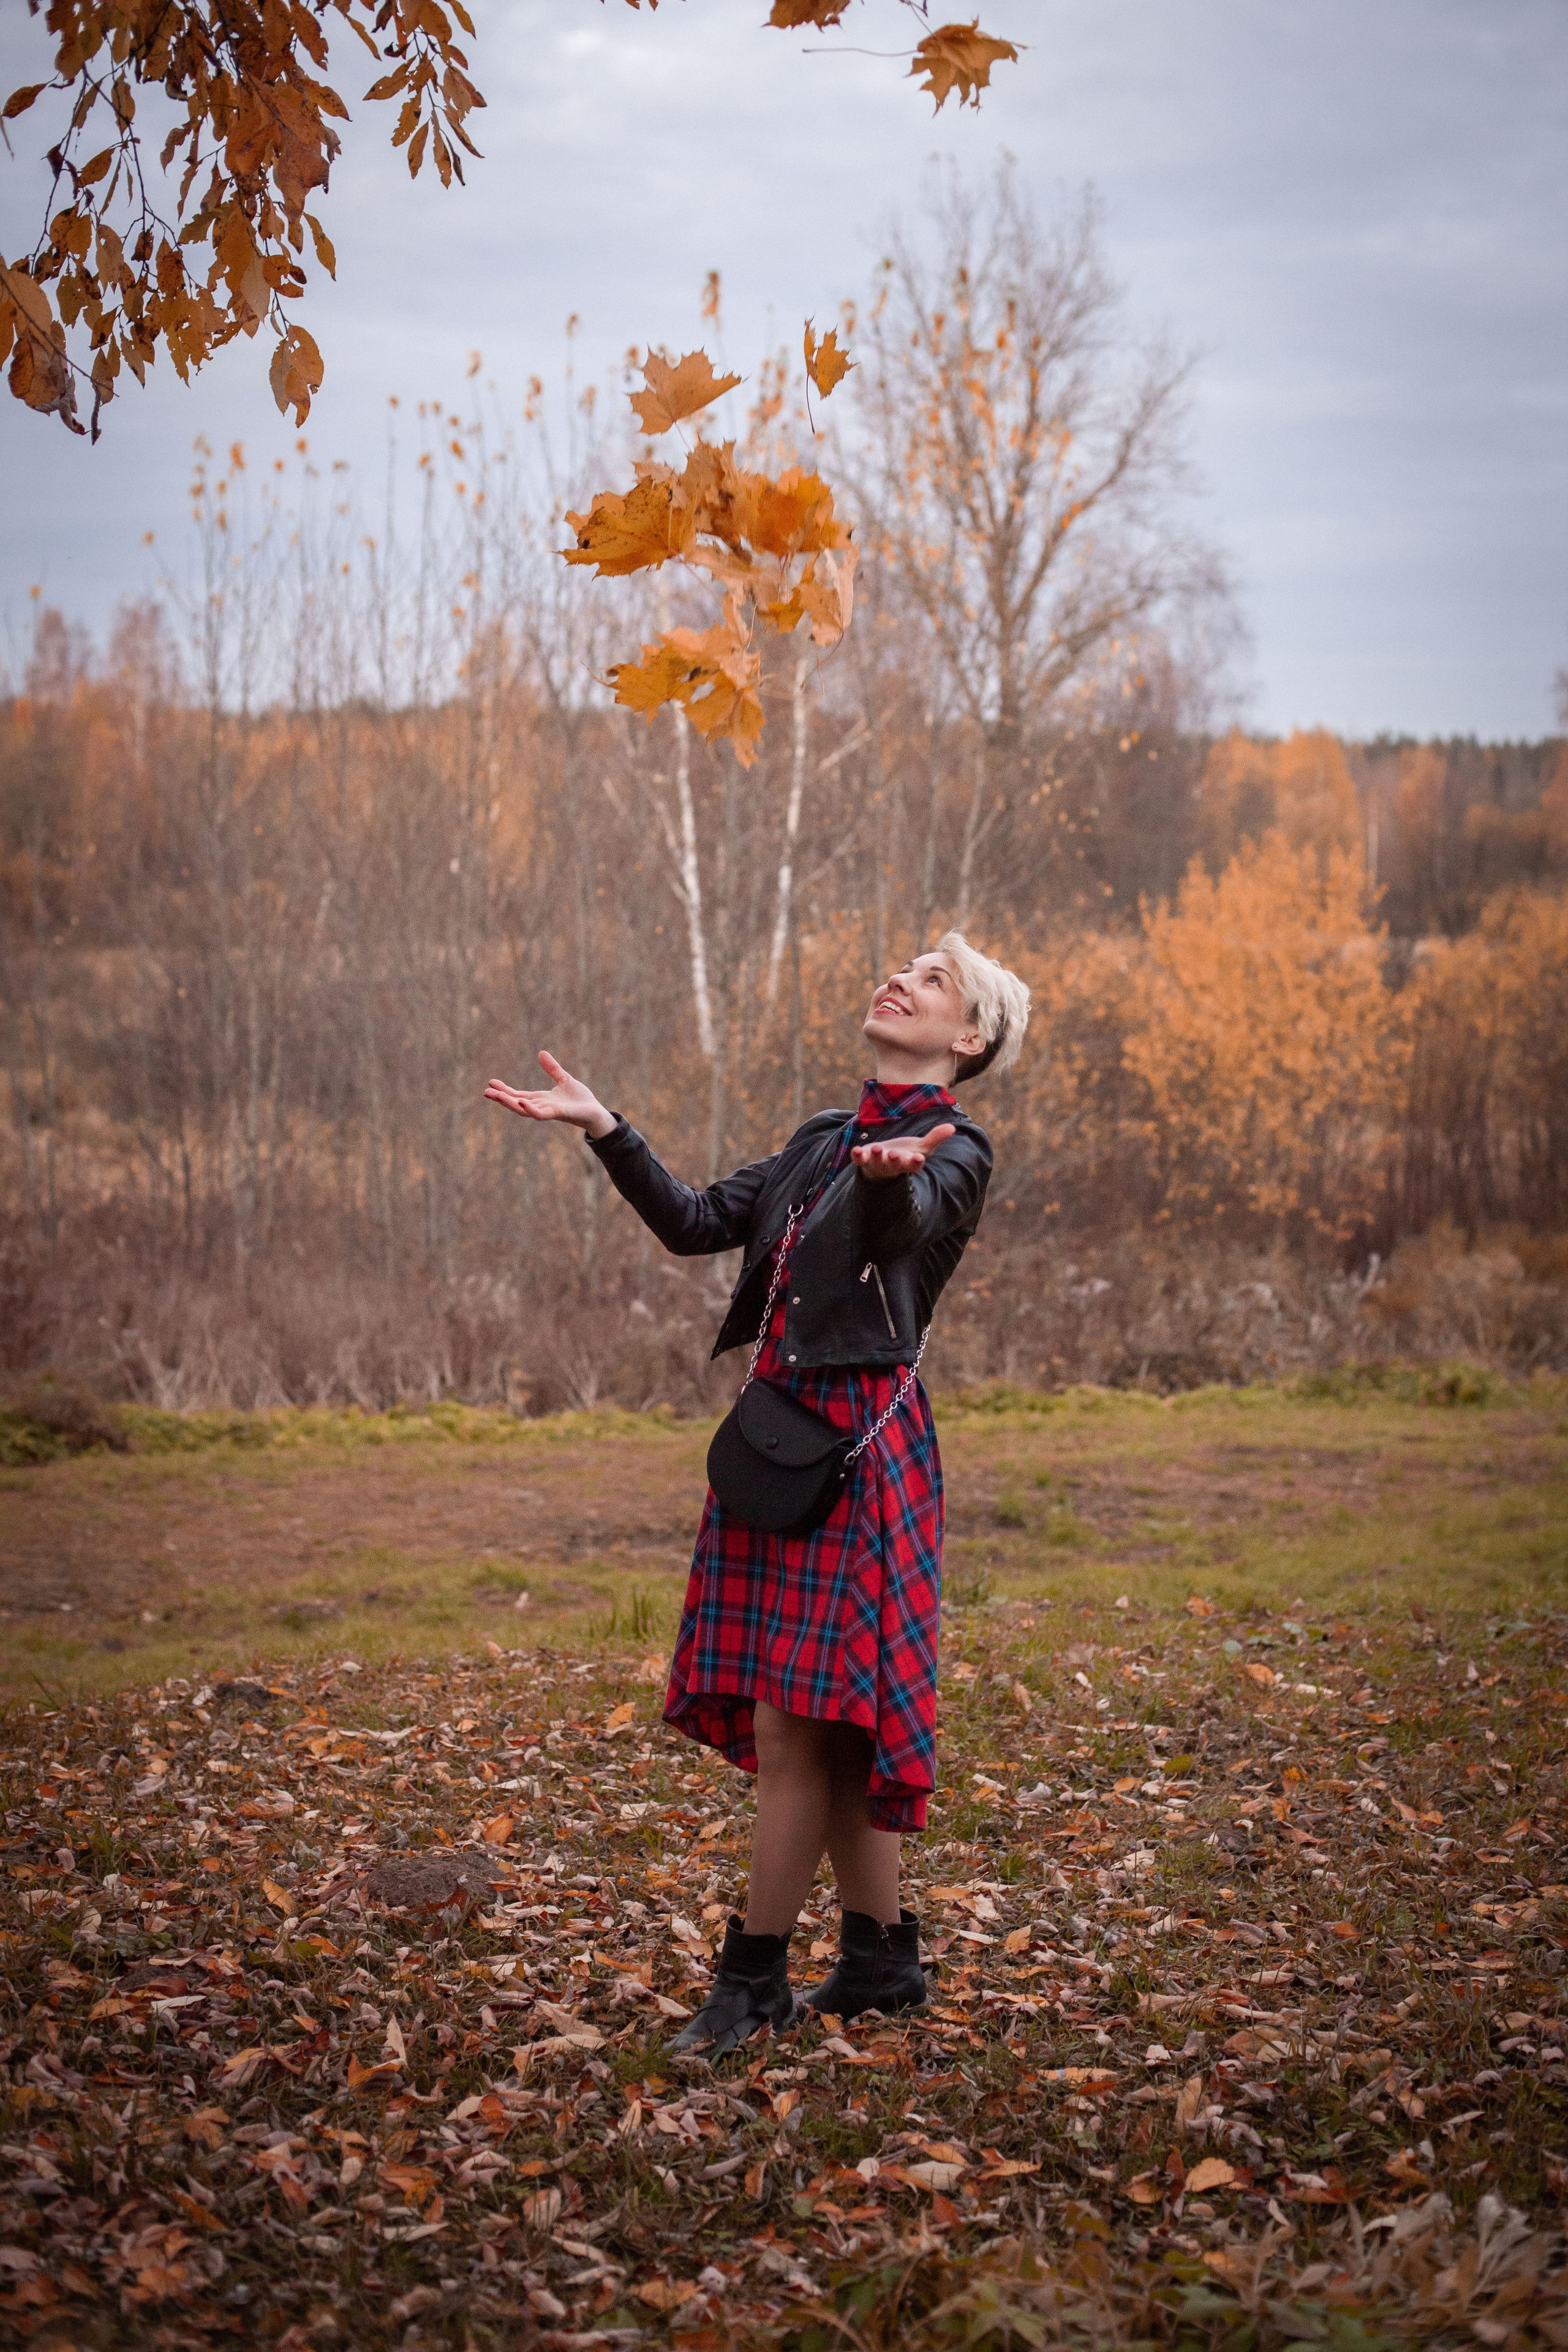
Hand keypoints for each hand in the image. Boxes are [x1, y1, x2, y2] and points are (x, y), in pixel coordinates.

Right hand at [484, 1052, 615, 1138]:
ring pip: (524, 1109)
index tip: (491, 1082)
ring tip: (496, 1096)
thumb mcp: (564, 1079)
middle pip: (516, 1103)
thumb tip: (541, 1053)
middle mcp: (541, 1106)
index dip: (505, 1090)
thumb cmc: (580, 1099)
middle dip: (501, 1098)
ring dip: (510, 1104)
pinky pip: (541, 1113)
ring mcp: (548, 1111)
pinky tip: (522, 1101)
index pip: (518, 1095)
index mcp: (541, 1099)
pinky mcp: (558, 1114)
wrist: (595, 1111)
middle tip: (485, 1092)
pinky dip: (531, 1109)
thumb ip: (552, 1068)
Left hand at [851, 1122, 955, 1181]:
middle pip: (894, 1164)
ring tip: (876, 1149)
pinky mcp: (863, 1159)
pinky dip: (856, 1156)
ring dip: (876, 1156)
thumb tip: (952, 1127)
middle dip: (894, 1160)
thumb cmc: (904, 1156)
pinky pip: (859, 1160)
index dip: (915, 1162)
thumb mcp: (921, 1148)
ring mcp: (877, 1163)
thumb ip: (934, 1138)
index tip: (918, 1158)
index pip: (913, 1165)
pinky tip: (855, 1150)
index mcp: (908, 1163)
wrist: (883, 1165)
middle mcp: (892, 1165)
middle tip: (894, 1155)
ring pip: (876, 1162)